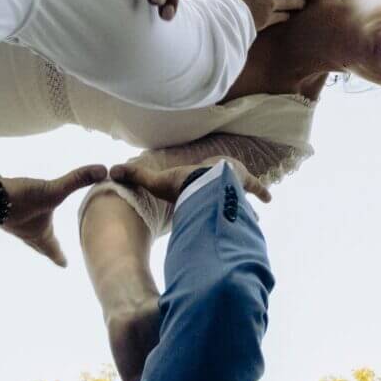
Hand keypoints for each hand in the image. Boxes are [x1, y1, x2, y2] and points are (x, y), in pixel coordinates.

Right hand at [0, 164, 113, 265]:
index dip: (59, 256)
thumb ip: (77, 180)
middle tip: (55, 256)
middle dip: (48, 249)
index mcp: (39, 234)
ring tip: (38, 232)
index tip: (65, 266)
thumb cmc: (19, 201)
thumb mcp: (53, 190)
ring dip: (33, 233)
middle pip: (39, 244)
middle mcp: (26, 231)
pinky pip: (15, 215)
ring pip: (26, 231)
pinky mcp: (4, 209)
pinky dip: (21, 216)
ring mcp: (13, 221)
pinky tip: (20, 208)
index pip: (53, 249)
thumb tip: (104, 170)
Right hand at [109, 154, 274, 210]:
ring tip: (253, 209)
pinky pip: (256, 186)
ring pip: (241, 186)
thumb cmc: (180, 182)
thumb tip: (111, 171)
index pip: (201, 177)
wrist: (202, 182)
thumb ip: (136, 177)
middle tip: (229, 202)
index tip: (205, 189)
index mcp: (199, 172)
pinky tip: (269, 200)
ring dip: (245, 194)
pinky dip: (261, 192)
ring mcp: (233, 177)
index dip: (203, 183)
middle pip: (222, 183)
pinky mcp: (246, 183)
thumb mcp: (154, 181)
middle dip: (227, 193)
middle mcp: (217, 173)